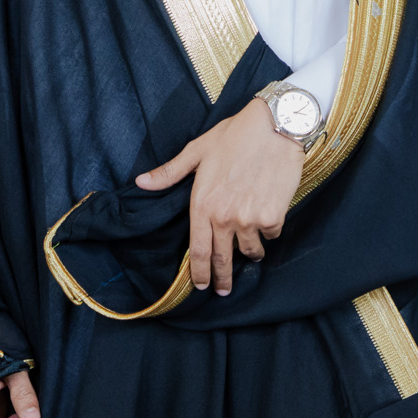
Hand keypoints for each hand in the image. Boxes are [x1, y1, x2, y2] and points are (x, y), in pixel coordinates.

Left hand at [135, 101, 302, 294]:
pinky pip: (271, 234)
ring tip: (252, 247)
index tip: (200, 286)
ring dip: (251, 251)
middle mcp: (224, 217)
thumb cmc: (235, 135)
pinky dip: (270, 231)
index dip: (198, 273)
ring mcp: (249, 219)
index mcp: (202, 204)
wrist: (276, 126)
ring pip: (250, 250)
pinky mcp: (273, 216)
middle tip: (224, 290)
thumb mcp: (197, 150)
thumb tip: (141, 182)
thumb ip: (170, 172)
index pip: (198, 250)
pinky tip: (269, 218)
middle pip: (222, 260)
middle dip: (222, 280)